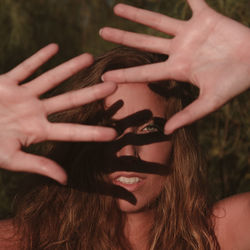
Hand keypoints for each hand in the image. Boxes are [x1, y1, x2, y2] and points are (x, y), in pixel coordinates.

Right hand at [0, 44, 116, 183]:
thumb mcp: (10, 159)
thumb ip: (38, 165)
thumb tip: (65, 179)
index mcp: (37, 131)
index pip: (72, 131)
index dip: (93, 133)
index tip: (115, 133)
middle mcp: (35, 111)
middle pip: (69, 100)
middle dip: (92, 94)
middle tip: (114, 86)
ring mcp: (22, 96)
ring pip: (50, 79)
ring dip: (70, 68)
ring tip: (90, 58)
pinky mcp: (6, 83)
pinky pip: (25, 67)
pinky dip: (38, 58)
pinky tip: (54, 47)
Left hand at [100, 0, 249, 133]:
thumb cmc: (234, 83)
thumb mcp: (210, 102)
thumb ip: (188, 115)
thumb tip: (167, 130)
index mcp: (177, 69)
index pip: (144, 72)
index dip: (124, 74)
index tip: (105, 74)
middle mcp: (178, 50)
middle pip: (143, 43)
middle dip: (123, 37)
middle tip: (101, 33)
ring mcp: (190, 33)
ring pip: (157, 21)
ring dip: (138, 14)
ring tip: (116, 8)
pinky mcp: (206, 18)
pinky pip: (193, 0)